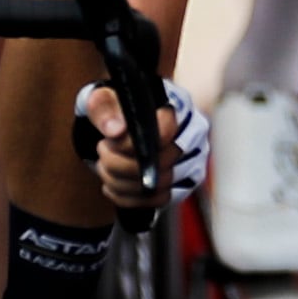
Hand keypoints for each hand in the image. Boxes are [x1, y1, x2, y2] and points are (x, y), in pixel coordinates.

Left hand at [78, 80, 207, 205]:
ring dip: (122, 183)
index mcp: (179, 106)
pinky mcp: (186, 181)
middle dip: (120, 165)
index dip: (130, 144)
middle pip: (162, 163)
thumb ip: (105, 109)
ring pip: (160, 185)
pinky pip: (161, 200)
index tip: (109, 141)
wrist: (126, 119)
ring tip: (106, 169)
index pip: (163, 134)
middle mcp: (194, 133)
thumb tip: (116, 130)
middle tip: (103, 155)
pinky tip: (115, 186)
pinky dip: (131, 199)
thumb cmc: (118, 107)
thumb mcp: (104, 98)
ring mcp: (193, 159)